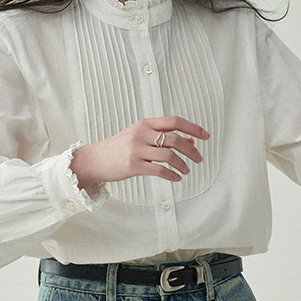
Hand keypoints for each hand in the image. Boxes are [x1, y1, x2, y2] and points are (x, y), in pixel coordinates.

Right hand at [70, 116, 209, 190]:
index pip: (174, 121)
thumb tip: (191, 140)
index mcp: (144, 124)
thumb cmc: (119, 149)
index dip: (193, 127)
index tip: (206, 136)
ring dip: (183, 165)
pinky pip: (160, 170)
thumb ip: (163, 137)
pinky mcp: (133, 166)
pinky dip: (172, 175)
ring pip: (170, 155)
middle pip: (176, 139)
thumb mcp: (140, 137)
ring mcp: (136, 149)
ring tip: (186, 171)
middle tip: (199, 159)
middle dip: (192, 150)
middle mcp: (141, 134)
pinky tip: (176, 178)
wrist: (94, 160)